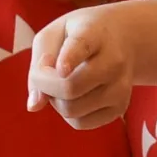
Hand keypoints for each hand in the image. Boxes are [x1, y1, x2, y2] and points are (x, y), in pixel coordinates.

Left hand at [27, 6, 133, 129]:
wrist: (122, 38)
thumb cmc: (78, 36)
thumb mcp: (53, 35)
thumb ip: (37, 66)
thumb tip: (34, 106)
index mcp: (95, 33)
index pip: (82, 46)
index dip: (69, 59)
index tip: (62, 68)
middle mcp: (114, 60)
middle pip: (69, 87)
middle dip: (45, 86)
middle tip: (45, 72)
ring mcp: (121, 87)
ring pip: (72, 110)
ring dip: (55, 101)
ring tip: (61, 82)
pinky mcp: (120, 108)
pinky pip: (80, 123)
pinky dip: (67, 114)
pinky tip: (73, 96)